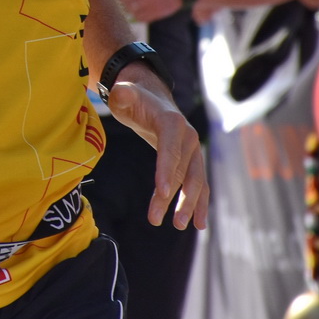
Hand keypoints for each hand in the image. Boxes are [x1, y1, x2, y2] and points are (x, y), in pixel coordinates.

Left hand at [106, 70, 207, 229]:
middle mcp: (188, 137)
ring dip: (188, 205)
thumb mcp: (124, 94)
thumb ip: (122, 94)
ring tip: (177, 225)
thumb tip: (120, 93)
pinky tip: (198, 224)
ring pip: (193, 181)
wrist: (151, 98)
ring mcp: (192, 151)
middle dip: (176, 196)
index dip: (167, 169)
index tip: (162, 192)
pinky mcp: (191, 161)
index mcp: (172, 122)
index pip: (169, 148)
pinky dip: (198, 203)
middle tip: (160, 220)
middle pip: (184, 170)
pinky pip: (198, 185)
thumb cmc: (133, 99)